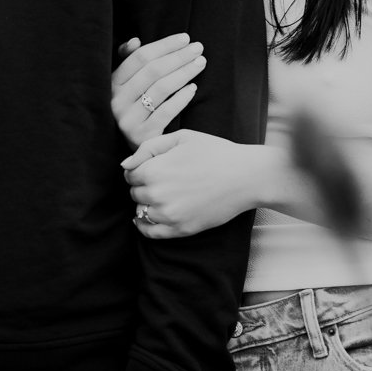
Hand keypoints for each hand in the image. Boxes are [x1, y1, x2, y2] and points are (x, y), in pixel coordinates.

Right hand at [111, 34, 204, 147]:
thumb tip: (135, 41)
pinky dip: (181, 98)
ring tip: (200, 63)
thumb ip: (129, 60)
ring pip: (161, 89)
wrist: (134, 147)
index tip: (185, 38)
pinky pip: (165, 112)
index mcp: (112, 82)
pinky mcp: (141, 135)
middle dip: (178, 56)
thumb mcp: (126, 83)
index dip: (164, 45)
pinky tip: (193, 88)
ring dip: (184, 73)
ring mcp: (128, 119)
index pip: (140, 57)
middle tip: (198, 48)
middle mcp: (117, 100)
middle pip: (152, 71)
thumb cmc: (134, 106)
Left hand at [122, 130, 256, 238]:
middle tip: (163, 179)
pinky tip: (151, 217)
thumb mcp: (181, 138)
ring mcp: (169, 215)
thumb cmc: (215, 152)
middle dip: (144, 186)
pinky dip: (145, 226)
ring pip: (141, 211)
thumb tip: (125, 165)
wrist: (245, 176)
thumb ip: (148, 148)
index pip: (130, 174)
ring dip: (147, 203)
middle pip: (134, 193)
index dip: (140, 169)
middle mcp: (157, 194)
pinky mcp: (181, 229)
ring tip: (165, 195)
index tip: (153, 167)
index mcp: (155, 170)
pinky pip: (150, 232)